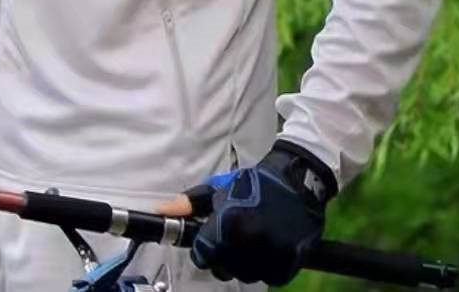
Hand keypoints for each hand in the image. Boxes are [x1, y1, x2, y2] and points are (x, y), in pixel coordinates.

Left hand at [170, 140, 337, 285]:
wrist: (297, 181)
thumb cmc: (255, 183)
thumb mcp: (219, 188)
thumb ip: (190, 204)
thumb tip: (162, 211)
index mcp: (228, 223)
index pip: (202, 255)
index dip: (202, 249)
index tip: (208, 241)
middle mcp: (249, 243)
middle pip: (222, 269)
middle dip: (221, 256)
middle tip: (230, 239)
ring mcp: (270, 255)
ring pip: (245, 275)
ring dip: (242, 263)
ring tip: (248, 241)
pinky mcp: (289, 263)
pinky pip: (268, 277)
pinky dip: (264, 267)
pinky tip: (265, 248)